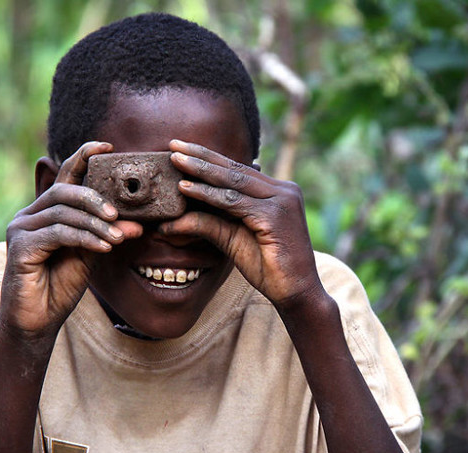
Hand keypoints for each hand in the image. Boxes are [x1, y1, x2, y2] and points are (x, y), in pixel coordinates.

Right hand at [0, 142, 142, 343]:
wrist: (37, 321)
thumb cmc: (60, 286)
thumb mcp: (90, 255)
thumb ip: (106, 235)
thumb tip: (138, 223)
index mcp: (46, 212)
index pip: (65, 176)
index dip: (84, 156)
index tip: (108, 146)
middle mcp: (29, 215)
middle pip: (64, 191)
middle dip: (95, 198)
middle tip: (118, 213)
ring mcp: (20, 229)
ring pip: (63, 212)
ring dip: (95, 223)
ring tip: (118, 237)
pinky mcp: (19, 247)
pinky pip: (57, 234)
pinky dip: (84, 238)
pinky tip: (103, 248)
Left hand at [160, 139, 322, 307]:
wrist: (296, 293)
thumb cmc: (268, 267)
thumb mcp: (233, 239)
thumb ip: (209, 222)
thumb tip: (171, 220)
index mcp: (278, 192)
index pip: (238, 170)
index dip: (209, 158)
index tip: (182, 149)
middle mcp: (284, 190)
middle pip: (235, 169)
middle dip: (202, 156)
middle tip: (174, 145)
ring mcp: (283, 200)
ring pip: (233, 182)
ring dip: (201, 170)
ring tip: (175, 160)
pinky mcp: (276, 215)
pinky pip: (234, 202)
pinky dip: (208, 195)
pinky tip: (186, 188)